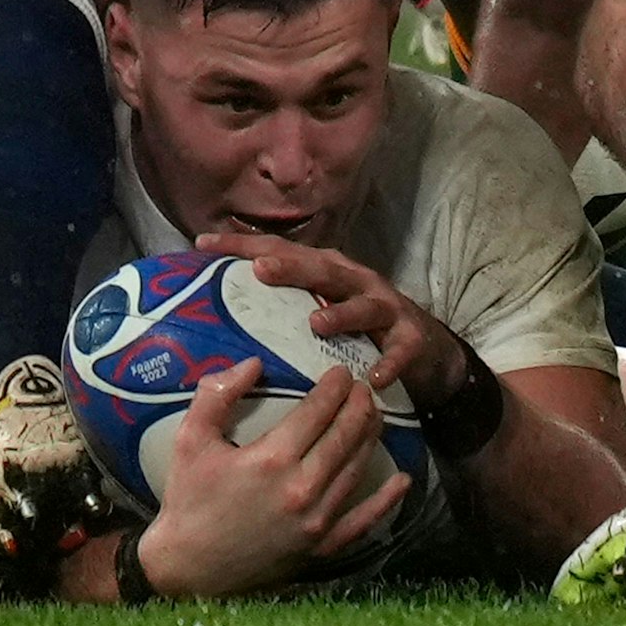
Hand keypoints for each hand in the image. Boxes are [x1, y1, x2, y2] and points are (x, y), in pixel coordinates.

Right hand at [136, 358, 411, 598]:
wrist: (187, 568)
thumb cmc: (188, 500)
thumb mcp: (190, 439)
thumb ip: (217, 394)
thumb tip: (253, 363)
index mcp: (272, 459)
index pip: (318, 411)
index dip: (335, 387)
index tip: (342, 372)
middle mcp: (302, 488)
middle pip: (345, 435)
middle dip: (359, 404)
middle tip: (364, 386)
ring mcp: (317, 521)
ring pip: (357, 468)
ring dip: (370, 436)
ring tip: (374, 413)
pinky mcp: (321, 547)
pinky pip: (363, 521)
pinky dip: (386, 500)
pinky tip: (402, 480)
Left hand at [198, 232, 470, 405]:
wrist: (422, 347)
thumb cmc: (356, 326)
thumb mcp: (318, 306)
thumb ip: (276, 306)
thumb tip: (214, 307)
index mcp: (326, 270)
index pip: (280, 251)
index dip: (243, 247)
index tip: (203, 246)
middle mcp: (355, 281)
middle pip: (322, 270)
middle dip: (292, 268)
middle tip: (262, 270)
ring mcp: (385, 308)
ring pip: (362, 307)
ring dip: (341, 314)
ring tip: (316, 323)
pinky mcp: (410, 339)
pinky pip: (399, 352)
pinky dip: (388, 364)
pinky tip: (374, 379)